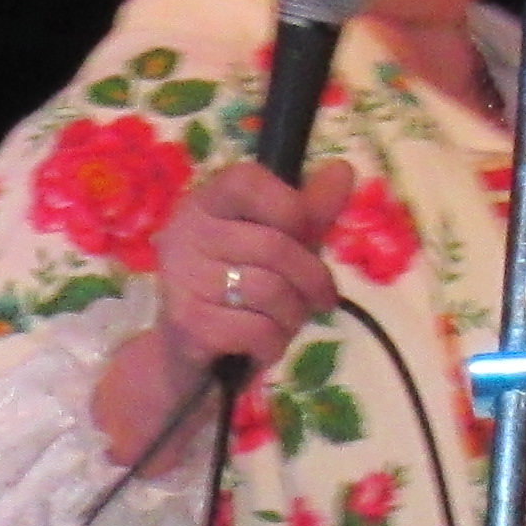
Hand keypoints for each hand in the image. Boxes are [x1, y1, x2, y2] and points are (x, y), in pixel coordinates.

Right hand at [97, 158, 348, 457]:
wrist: (186, 355)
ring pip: (269, 291)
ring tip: (284, 323)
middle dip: (311, 279)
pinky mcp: (187, 323)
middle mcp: (185, 232)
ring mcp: (182, 278)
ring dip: (293, 316)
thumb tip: (343, 170)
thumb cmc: (239, 293)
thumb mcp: (280, 247)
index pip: (246, 180)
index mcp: (207, 203)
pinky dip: (273, 343)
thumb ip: (309, 210)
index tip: (306, 234)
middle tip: (318, 299)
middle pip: (273, 246)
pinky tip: (263, 345)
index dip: (289, 206)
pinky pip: (256, 330)